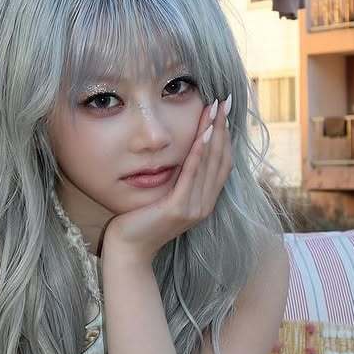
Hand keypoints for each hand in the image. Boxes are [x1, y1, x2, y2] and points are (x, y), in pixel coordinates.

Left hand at [102, 97, 232, 263]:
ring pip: (209, 164)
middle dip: (223, 128)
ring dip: (213, 134)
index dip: (225, 137)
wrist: (128, 251)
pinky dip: (198, 154)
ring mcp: (193, 208)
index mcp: (203, 202)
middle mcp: (204, 205)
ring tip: (215, 109)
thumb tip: (181, 156)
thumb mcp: (164, 198)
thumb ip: (177, 181)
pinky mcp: (178, 209)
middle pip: (221, 160)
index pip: (222, 164)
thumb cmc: (140, 223)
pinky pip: (191, 176)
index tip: (224, 112)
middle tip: (224, 102)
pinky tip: (201, 134)